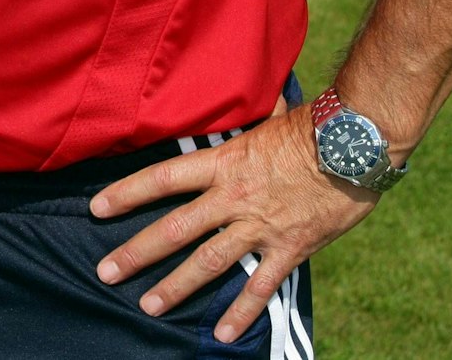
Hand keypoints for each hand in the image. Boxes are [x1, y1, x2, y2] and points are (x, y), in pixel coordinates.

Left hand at [91, 106, 378, 344]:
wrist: (353, 145)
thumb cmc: (310, 128)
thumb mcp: (262, 124)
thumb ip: (239, 133)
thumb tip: (226, 116)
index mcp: (222, 163)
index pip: (162, 178)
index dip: (126, 194)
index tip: (97, 209)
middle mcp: (233, 196)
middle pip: (174, 228)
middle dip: (137, 252)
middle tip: (106, 271)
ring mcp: (260, 225)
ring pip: (208, 262)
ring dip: (175, 286)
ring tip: (147, 306)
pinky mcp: (290, 248)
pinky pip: (260, 285)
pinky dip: (241, 312)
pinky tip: (223, 334)